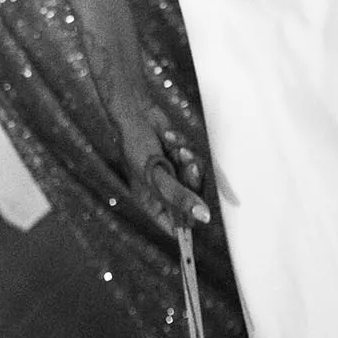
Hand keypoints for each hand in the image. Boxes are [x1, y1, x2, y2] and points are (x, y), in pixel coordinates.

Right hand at [111, 95, 210, 236]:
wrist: (133, 111)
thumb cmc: (135, 145)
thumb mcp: (156, 174)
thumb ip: (179, 196)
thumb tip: (204, 216)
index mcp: (152, 203)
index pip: (176, 226)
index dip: (189, 221)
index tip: (202, 212)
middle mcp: (163, 191)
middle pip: (192, 200)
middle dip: (192, 181)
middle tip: (188, 165)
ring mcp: (172, 173)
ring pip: (196, 177)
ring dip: (189, 160)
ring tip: (178, 148)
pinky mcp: (179, 156)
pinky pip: (193, 157)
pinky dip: (183, 145)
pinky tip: (169, 136)